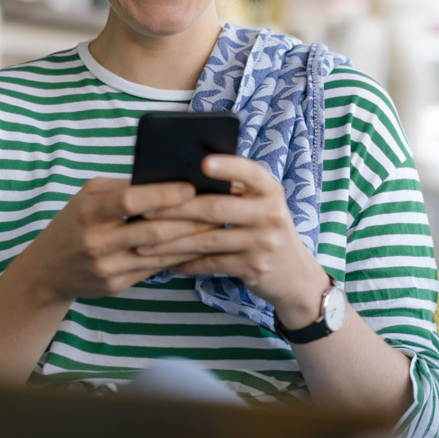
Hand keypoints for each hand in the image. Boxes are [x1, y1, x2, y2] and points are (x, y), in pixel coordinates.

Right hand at [19, 177, 220, 304]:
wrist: (47, 271)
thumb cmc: (73, 223)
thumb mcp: (86, 196)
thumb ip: (120, 187)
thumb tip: (162, 176)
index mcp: (88, 212)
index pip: (129, 201)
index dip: (161, 194)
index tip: (190, 186)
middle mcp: (96, 242)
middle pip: (152, 231)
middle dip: (189, 220)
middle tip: (217, 208)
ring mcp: (107, 267)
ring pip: (159, 254)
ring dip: (191, 241)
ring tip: (216, 226)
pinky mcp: (116, 285)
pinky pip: (155, 269)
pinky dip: (178, 257)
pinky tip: (198, 246)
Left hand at [135, 156, 329, 326]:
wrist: (295, 275)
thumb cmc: (266, 230)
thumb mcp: (261, 205)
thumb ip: (235, 191)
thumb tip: (182, 180)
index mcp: (270, 190)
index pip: (249, 172)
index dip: (227, 166)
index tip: (202, 162)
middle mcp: (271, 214)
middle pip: (216, 208)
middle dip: (176, 209)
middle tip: (146, 209)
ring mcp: (264, 243)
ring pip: (207, 240)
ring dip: (172, 242)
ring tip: (143, 243)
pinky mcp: (254, 268)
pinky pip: (210, 264)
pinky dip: (185, 263)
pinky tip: (166, 263)